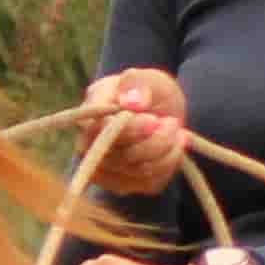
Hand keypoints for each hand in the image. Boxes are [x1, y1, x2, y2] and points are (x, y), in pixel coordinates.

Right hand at [73, 69, 193, 197]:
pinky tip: (173, 146)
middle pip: (124, 157)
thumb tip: (131, 101)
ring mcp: (105, 171)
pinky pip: (151, 183)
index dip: (132, 130)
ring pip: (140, 172)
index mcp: (89, 119)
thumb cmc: (147, 91)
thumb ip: (137, 83)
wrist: (158, 111)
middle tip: (172, 122)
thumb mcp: (146, 78)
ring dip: (167, 150)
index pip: (103, 134)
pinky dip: (169, 164)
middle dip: (157, 140)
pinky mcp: (125, 185)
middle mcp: (89, 149)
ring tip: (176, 130)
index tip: (154, 119)